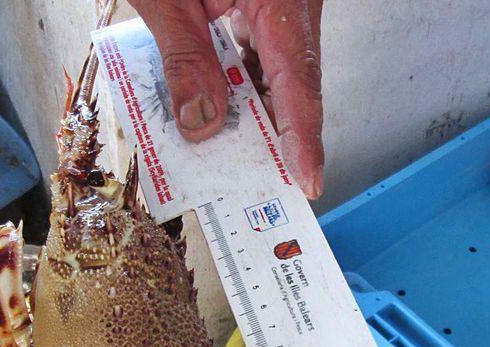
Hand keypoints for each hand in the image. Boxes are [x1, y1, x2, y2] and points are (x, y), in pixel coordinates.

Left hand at [126, 0, 325, 198]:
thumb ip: (183, 56)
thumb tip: (201, 122)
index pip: (298, 75)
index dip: (302, 135)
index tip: (306, 181)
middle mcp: (293, 2)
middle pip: (294, 80)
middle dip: (274, 134)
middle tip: (258, 184)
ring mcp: (283, 5)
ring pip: (278, 70)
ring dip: (252, 111)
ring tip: (230, 155)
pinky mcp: (265, 6)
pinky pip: (260, 52)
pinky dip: (240, 83)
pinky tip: (218, 111)